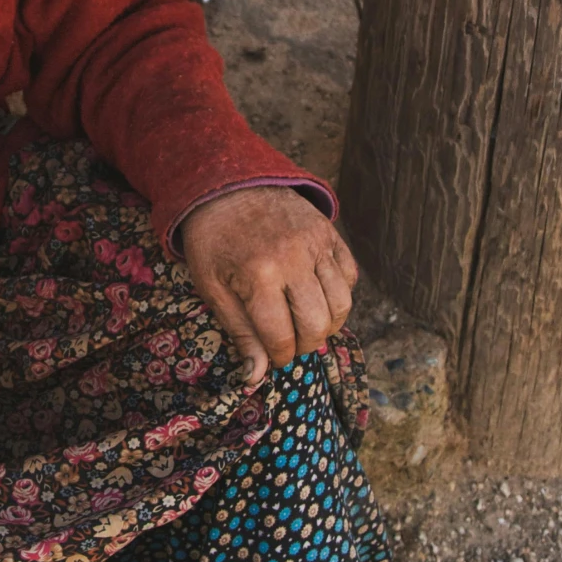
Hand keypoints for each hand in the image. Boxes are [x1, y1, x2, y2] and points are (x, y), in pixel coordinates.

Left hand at [179, 187, 357, 387]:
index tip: (273, 357)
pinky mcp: (330, 233)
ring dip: (327, 324)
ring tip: (305, 324)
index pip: (283, 338)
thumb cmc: (214, 240)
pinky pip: (349, 276)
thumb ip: (239, 332)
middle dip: (305, 345)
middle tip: (289, 343)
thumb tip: (255, 377)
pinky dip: (339, 295)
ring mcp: (317, 243)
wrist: (227, 184)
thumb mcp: (212, 287)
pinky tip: (316, 296)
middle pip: (318, 325)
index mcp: (258, 275)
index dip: (279, 357)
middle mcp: (293, 259)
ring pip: (342, 304)